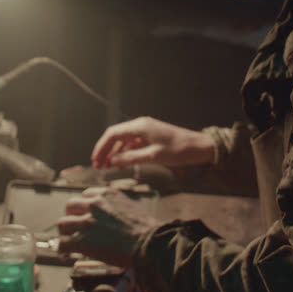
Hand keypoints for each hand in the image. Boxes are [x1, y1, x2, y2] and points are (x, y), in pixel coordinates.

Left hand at [56, 187, 163, 266]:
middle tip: (74, 228)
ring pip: (62, 224)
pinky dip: (62, 250)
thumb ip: (114, 208)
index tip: (84, 216)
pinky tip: (67, 255)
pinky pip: (63, 244)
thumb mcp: (129, 208)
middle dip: (71, 217)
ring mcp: (87, 222)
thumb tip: (110, 219)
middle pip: (70, 206)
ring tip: (69, 243)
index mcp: (106, 194)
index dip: (83, 207)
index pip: (85, 195)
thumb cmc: (146, 230)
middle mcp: (94, 204)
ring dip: (65, 234)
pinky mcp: (83, 241)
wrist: (149, 243)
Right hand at [90, 116, 215, 168]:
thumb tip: (112, 162)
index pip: (112, 134)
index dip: (101, 147)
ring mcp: (145, 130)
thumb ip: (130, 158)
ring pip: (123, 140)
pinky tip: (122, 163)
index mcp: (139, 126)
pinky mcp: (150, 136)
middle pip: (116, 136)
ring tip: (107, 167)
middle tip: (98, 166)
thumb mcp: (152, 157)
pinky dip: (125, 152)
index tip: (95, 160)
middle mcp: (140, 125)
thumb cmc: (177, 150)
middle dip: (105, 150)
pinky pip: (132, 143)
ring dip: (114, 153)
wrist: (197, 146)